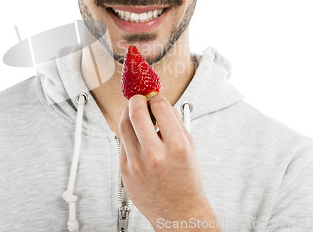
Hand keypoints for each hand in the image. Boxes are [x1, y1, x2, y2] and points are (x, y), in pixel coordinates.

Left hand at [119, 94, 217, 230]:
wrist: (179, 213)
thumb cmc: (186, 180)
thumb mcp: (189, 148)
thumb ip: (176, 123)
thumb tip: (162, 103)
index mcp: (176, 147)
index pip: (160, 108)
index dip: (157, 98)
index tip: (156, 98)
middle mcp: (155, 156)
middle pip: (136, 113)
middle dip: (137, 100)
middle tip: (139, 99)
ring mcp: (137, 164)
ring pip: (123, 125)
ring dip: (128, 113)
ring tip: (135, 113)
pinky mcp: (124, 171)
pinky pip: (122, 143)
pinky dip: (129, 134)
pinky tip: (136, 135)